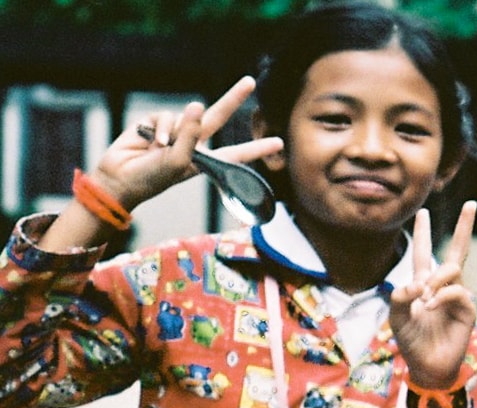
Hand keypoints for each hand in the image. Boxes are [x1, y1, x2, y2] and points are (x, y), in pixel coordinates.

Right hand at [93, 76, 283, 208]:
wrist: (119, 179)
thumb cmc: (152, 178)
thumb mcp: (178, 161)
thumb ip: (190, 134)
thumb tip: (197, 104)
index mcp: (205, 159)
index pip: (235, 153)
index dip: (256, 148)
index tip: (278, 143)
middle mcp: (193, 142)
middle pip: (218, 115)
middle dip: (233, 97)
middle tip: (251, 81)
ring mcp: (175, 131)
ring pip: (185, 116)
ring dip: (174, 131)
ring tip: (159, 150)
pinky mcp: (156, 123)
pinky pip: (165, 116)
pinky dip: (159, 129)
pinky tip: (150, 143)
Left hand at [391, 201, 476, 390]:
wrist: (428, 365)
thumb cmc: (411, 341)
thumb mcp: (396, 317)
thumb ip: (399, 297)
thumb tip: (417, 283)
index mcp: (423, 284)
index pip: (424, 252)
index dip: (424, 233)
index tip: (423, 211)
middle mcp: (442, 286)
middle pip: (455, 251)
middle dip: (464, 227)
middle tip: (472, 204)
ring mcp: (457, 296)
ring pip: (452, 269)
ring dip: (436, 279)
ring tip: (424, 299)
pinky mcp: (467, 309)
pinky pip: (457, 291)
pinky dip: (442, 295)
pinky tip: (430, 306)